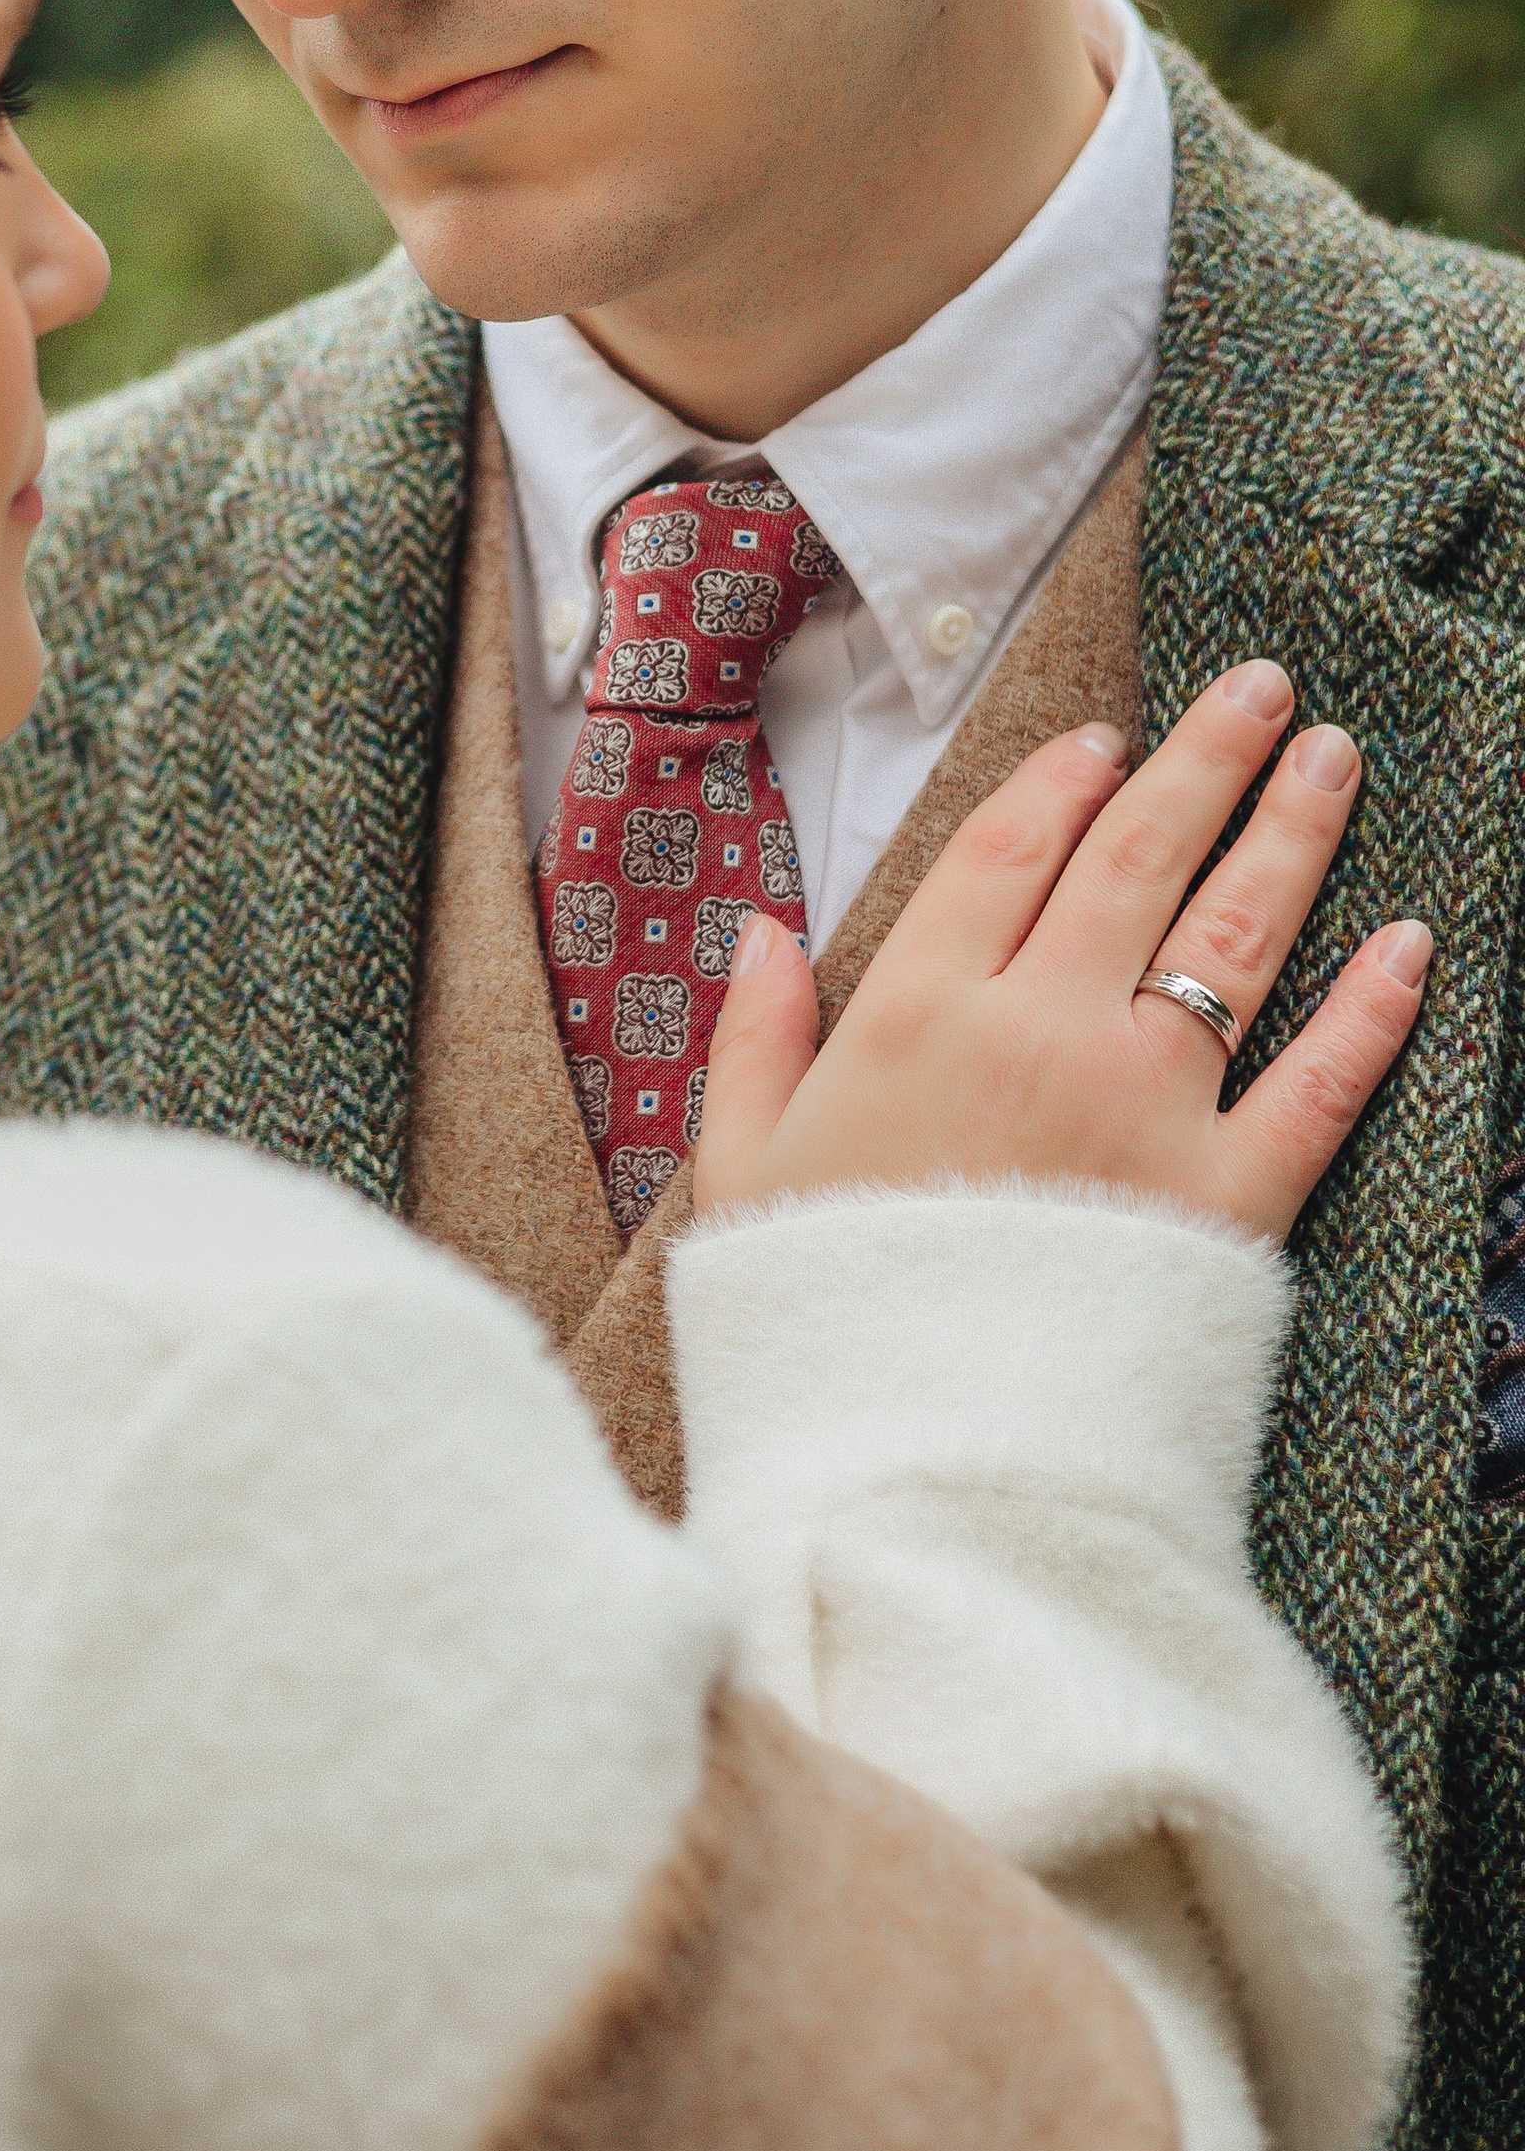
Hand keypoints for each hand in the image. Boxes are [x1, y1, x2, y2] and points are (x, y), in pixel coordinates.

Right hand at [693, 662, 1431, 1247]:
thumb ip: (755, 1037)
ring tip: (1331, 757)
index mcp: (916, 1013)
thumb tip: (763, 929)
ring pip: (1234, 933)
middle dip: (1204, 758)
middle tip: (1259, 690)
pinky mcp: (1226, 1201)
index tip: (1104, 739)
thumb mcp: (741, 1167)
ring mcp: (1142, 1109)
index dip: (1060, 781)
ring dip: (1292, 831)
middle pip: (1136, 857)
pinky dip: (1373, 1008)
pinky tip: (1409, 943)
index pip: (1005, 850)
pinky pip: (1318, 1083)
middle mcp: (1039, 1032)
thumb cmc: (816, 1318)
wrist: (906, 1459)